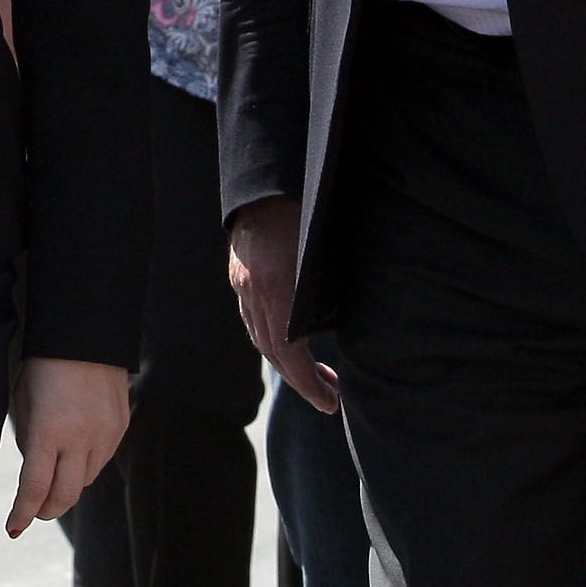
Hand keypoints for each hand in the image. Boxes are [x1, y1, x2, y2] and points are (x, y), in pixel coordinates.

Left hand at [5, 357, 128, 535]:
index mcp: (48, 430)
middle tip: (35, 512)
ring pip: (86, 480)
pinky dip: (86, 465)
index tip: (13, 528)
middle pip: (65, 495)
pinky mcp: (121, 427)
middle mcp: (80, 437)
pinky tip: (75, 453)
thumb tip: (34, 474)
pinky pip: (102, 460)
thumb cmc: (42, 365)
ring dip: (68, 485)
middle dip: (47, 509)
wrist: (83, 331)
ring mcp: (105, 434)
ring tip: (54, 478)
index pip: (35, 488)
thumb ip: (29, 440)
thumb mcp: (23, 401)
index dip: (23, 513)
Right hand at [228, 196, 338, 412]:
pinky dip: (273, 336)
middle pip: (272, 352)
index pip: (289, 354)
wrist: (268, 182)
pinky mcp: (239, 275)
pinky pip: (253, 317)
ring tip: (316, 373)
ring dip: (285, 361)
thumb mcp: (326, 255)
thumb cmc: (309, 211)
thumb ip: (329, 293)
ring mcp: (242, 283)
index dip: (309, 384)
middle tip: (330, 396)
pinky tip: (292, 338)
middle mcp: (253, 291)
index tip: (331, 404)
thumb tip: (346, 331)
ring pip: (260, 336)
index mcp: (277, 288)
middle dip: (300, 380)